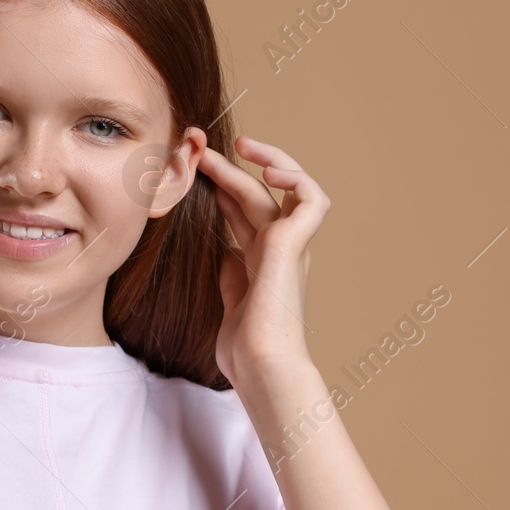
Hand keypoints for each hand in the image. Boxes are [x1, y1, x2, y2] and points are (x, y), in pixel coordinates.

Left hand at [199, 135, 330, 388]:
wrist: (262, 363)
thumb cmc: (245, 349)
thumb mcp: (229, 303)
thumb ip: (230, 277)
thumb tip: (225, 254)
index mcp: (262, 263)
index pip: (245, 214)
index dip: (224, 190)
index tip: (198, 174)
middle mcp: (279, 250)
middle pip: (258, 195)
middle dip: (231, 169)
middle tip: (202, 149)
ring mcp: (290, 246)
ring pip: (287, 187)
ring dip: (268, 161)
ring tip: (242, 145)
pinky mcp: (297, 244)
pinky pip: (310, 198)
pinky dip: (296, 178)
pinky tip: (270, 172)